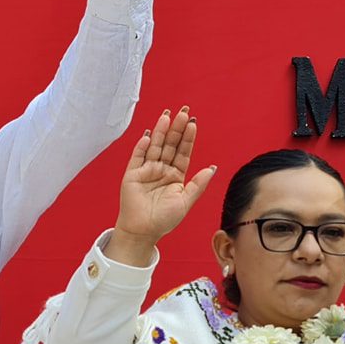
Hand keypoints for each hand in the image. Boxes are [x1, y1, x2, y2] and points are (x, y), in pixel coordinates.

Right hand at [112, 107, 215, 256]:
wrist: (143, 231)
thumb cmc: (164, 220)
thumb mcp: (186, 202)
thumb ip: (198, 184)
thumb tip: (212, 168)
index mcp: (175, 175)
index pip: (183, 152)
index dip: (188, 138)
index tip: (193, 123)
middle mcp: (162, 170)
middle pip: (170, 145)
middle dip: (176, 128)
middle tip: (183, 112)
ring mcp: (147, 170)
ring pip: (155, 146)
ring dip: (160, 131)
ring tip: (166, 116)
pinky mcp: (132, 174)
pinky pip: (137, 157)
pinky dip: (142, 146)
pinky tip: (147, 135)